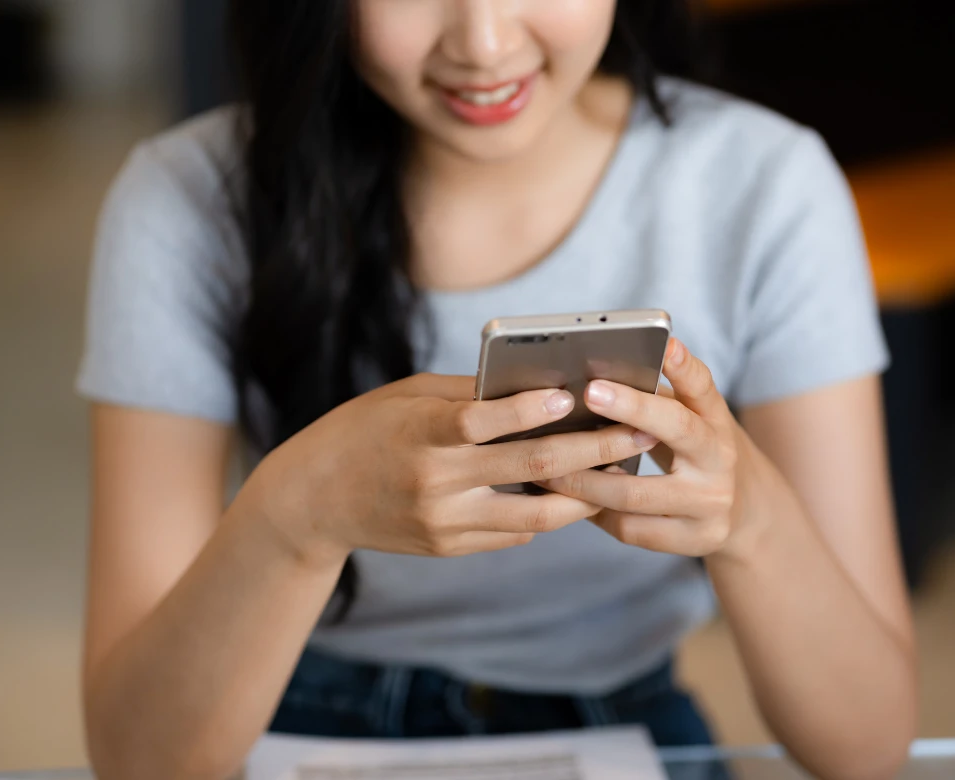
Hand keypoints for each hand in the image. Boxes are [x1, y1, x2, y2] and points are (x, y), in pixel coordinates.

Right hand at [244, 374, 659, 562]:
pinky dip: (545, 511)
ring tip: (620, 469)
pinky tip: (570, 491)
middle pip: (529, 466)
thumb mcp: (406, 398)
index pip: (484, 420)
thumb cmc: (364, 431)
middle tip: (639, 433)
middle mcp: (435, 482)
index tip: (576, 394)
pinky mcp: (448, 547)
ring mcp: (444, 522)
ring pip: (536, 514)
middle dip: (593, 449)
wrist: (315, 499)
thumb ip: (467, 395)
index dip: (532, 409)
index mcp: (421, 433)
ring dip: (584, 492)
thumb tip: (534, 387)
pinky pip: (514, 532)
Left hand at [538, 339, 768, 559]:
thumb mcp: (690, 420)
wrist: (744, 512)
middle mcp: (720, 458)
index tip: (667, 344)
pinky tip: (571, 501)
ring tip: (546, 467)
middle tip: (589, 392)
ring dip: (584, 480)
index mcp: (716, 419)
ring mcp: (710, 503)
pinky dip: (596, 513)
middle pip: (676, 429)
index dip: (685, 365)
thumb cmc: (695, 452)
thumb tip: (589, 376)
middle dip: (631, 408)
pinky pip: (631, 528)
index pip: (703, 386)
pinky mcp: (696, 539)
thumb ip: (656, 399)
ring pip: (635, 492)